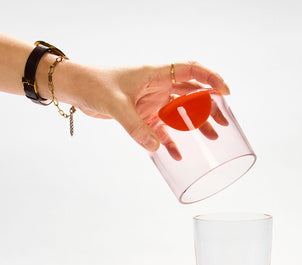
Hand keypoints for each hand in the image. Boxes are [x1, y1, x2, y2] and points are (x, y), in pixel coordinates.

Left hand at [57, 61, 229, 155]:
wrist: (75, 88)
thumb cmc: (94, 84)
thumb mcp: (115, 104)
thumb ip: (135, 126)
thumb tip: (156, 147)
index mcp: (155, 74)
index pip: (190, 71)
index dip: (210, 79)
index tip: (226, 92)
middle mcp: (158, 87)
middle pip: (192, 95)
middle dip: (210, 107)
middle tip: (224, 123)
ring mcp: (152, 102)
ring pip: (181, 114)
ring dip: (196, 126)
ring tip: (212, 139)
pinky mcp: (143, 116)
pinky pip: (162, 131)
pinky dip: (170, 143)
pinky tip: (176, 156)